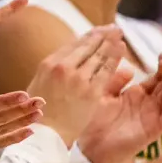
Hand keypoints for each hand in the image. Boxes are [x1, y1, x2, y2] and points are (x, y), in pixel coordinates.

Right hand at [27, 26, 126, 145]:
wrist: (46, 134)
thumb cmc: (40, 111)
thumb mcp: (40, 84)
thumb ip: (55, 70)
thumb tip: (67, 60)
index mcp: (48, 64)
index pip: (72, 45)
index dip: (87, 37)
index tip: (97, 31)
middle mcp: (63, 67)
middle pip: (86, 47)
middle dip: (101, 35)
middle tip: (113, 28)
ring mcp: (78, 79)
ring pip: (98, 56)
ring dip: (110, 43)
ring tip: (119, 34)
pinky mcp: (91, 92)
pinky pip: (106, 71)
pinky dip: (115, 58)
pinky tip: (122, 49)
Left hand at [78, 54, 161, 162]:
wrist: (89, 147)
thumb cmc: (93, 121)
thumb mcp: (103, 95)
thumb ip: (114, 82)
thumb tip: (129, 68)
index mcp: (136, 95)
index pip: (154, 77)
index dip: (159, 66)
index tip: (159, 52)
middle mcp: (147, 104)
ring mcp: (151, 116)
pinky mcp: (153, 129)